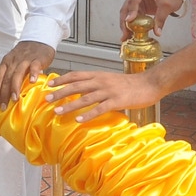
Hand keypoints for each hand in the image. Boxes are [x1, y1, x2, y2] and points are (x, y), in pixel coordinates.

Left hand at [0, 41, 55, 109]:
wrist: (39, 39)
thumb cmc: (26, 53)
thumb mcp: (14, 61)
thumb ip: (10, 73)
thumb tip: (6, 92)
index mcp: (6, 62)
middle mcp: (13, 61)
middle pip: (6, 78)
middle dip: (3, 93)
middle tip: (3, 106)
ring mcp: (25, 60)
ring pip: (17, 74)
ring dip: (15, 86)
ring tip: (14, 99)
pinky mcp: (37, 59)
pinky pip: (34, 66)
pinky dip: (32, 74)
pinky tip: (32, 82)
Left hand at [45, 70, 160, 123]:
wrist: (149, 83)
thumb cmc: (129, 84)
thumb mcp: (109, 79)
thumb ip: (96, 83)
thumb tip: (81, 90)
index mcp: (98, 75)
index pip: (76, 75)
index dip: (62, 79)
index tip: (49, 84)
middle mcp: (101, 81)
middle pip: (76, 86)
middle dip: (60, 93)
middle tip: (47, 99)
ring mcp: (109, 91)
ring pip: (85, 98)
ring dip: (70, 105)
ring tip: (57, 112)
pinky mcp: (117, 101)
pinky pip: (100, 108)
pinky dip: (88, 115)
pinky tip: (79, 120)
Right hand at [118, 0, 181, 36]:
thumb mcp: (166, 6)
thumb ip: (160, 19)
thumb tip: (157, 32)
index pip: (133, 0)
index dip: (131, 10)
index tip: (129, 21)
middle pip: (126, 8)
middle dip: (124, 21)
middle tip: (125, 33)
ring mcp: (135, 1)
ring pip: (126, 14)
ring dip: (125, 25)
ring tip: (126, 36)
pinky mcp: (137, 8)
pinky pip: (131, 17)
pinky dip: (130, 26)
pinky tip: (130, 34)